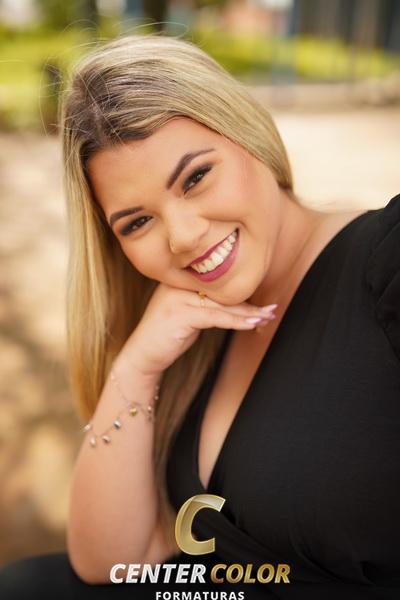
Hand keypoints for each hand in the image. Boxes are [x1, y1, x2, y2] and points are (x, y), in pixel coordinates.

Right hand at [121, 283, 275, 377]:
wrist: (141, 358)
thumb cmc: (167, 338)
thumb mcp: (189, 315)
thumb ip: (207, 305)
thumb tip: (238, 305)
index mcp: (179, 279)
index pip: (216, 284)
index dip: (240, 294)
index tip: (262, 301)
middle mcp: (176, 283)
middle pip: (220, 293)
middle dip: (249, 303)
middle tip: (271, 308)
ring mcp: (176, 296)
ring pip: (221, 304)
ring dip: (248, 313)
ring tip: (267, 317)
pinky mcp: (179, 313)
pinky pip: (215, 316)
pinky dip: (236, 321)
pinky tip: (252, 324)